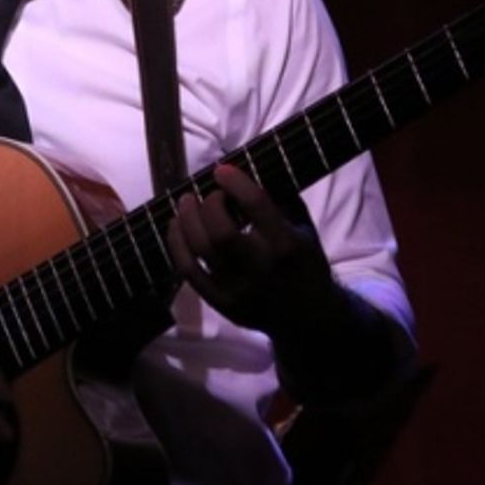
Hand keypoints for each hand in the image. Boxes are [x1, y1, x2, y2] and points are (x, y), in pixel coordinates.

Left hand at [166, 164, 338, 334]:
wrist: (307, 317)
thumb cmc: (304, 263)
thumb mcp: (303, 228)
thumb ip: (280, 198)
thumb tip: (247, 168)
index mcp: (287, 244)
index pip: (256, 206)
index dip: (235, 182)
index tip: (222, 170)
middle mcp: (261, 268)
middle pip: (221, 231)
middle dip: (210, 204)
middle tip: (210, 194)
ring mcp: (238, 289)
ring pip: (200, 249)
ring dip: (187, 219)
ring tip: (186, 202)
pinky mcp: (220, 303)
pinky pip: (188, 270)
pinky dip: (177, 244)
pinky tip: (176, 226)